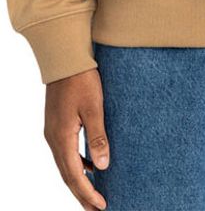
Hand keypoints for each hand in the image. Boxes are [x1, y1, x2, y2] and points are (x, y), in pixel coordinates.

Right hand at [44, 67, 108, 209]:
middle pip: (67, 175)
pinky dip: (76, 164)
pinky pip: (65, 152)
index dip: (87, 193)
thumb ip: (97, 137)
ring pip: (65, 164)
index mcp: (62, 138)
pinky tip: (89, 164)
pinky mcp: (57, 124)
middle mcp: (54, 138)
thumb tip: (101, 167)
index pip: (74, 175)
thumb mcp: (94, 108)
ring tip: (93, 193)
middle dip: (81, 194)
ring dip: (78, 180)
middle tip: (96, 209)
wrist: (65, 58)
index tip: (101, 206)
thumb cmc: (81, 80)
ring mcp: (53, 131)